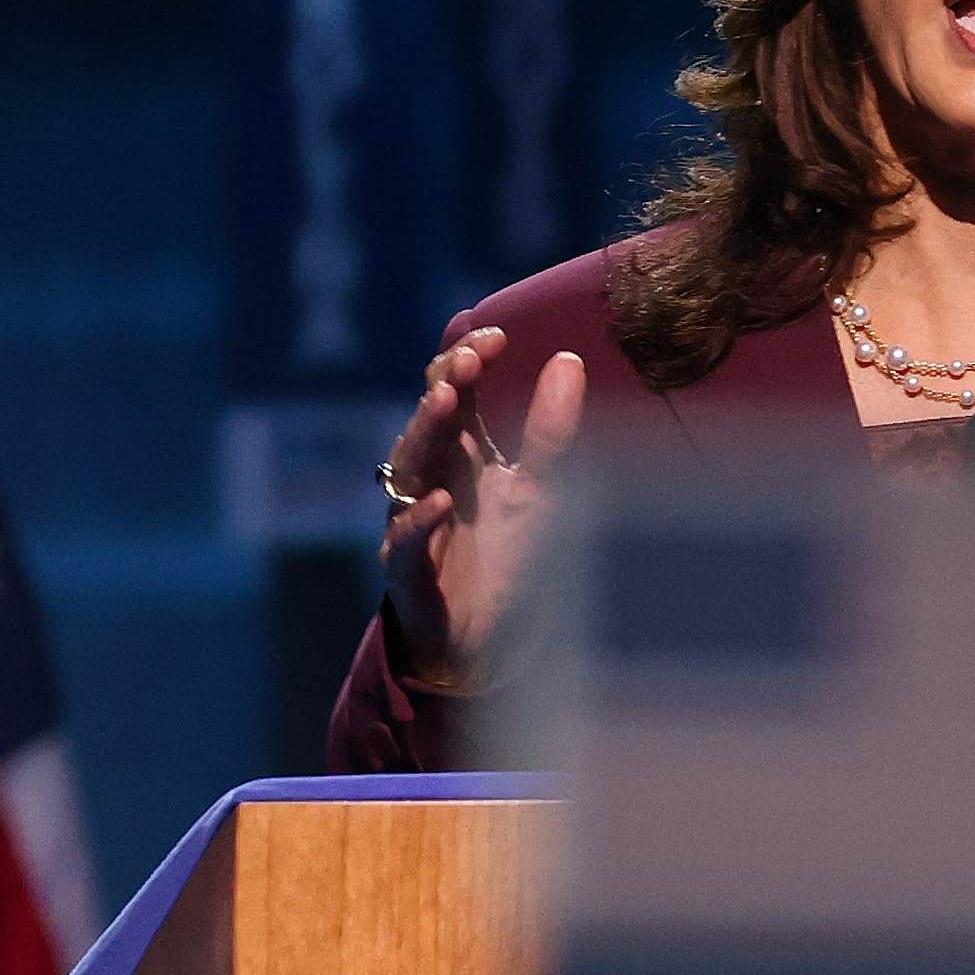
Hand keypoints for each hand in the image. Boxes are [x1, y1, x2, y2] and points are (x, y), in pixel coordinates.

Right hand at [377, 328, 588, 687]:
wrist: (483, 638)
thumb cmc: (506, 557)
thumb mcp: (540, 490)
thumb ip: (550, 430)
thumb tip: (568, 359)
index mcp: (460, 452)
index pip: (454, 390)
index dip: (466, 359)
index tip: (496, 336)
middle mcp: (430, 477)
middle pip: (428, 420)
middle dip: (444, 385)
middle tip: (466, 359)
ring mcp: (412, 520)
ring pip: (408, 467)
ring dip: (426, 432)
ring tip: (447, 400)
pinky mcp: (408, 569)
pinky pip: (407, 541)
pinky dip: (422, 521)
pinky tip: (441, 502)